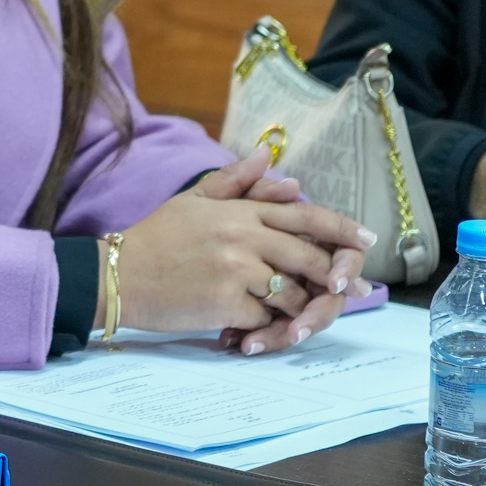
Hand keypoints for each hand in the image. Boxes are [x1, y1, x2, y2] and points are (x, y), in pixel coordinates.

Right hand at [108, 147, 375, 354]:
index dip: (340, 227)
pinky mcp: (227, 303)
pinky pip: (266, 319)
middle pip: (309, 257)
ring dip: (299, 308)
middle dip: (335, 276)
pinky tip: (254, 329)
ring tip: (297, 316)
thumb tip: (270, 156)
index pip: (303, 215)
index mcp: (238, 210)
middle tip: (352, 288)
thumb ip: (235, 180)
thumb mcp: (193, 199)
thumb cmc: (156, 237)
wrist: (119, 275)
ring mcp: (237, 271)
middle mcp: (243, 236)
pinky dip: (267, 327)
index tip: (366, 239)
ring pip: (293, 293)